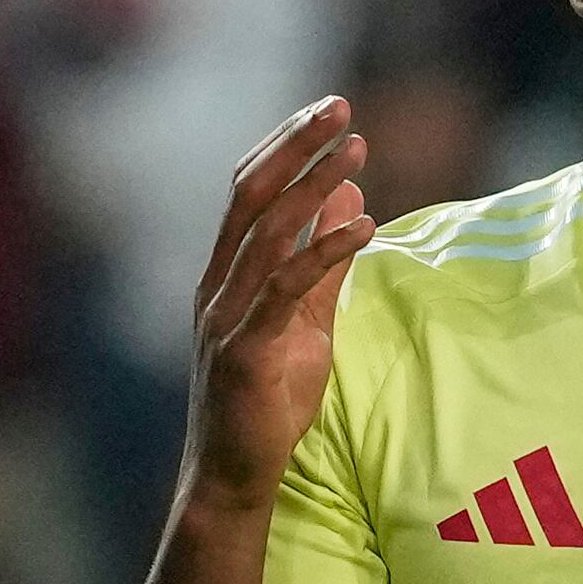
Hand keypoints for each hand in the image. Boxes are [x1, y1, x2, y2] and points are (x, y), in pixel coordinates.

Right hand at [181, 98, 373, 510]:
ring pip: (266, 232)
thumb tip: (348, 194)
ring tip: (356, 149)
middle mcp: (217, 285)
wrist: (234, 478)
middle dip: (295, 145)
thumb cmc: (268, 402)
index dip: (285, 144)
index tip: (327, 110)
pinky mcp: (244, 352)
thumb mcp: (307, 320)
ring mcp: (225, 317)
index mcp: (227, 273)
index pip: (249, 189)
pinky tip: (365, 225)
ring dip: (313, 185)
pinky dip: (324, 250)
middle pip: (251, 195)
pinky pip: (285, 290)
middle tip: (339, 105)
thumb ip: (324, 261)